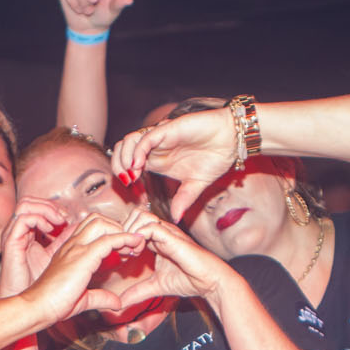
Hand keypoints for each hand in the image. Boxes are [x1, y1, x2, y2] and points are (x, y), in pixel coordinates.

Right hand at [0, 196, 70, 297]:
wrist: (28, 303)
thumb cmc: (40, 286)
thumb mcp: (59, 257)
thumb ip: (67, 241)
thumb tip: (84, 229)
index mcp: (29, 234)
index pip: (40, 209)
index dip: (56, 208)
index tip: (71, 217)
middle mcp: (20, 232)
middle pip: (31, 201)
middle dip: (51, 205)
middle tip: (66, 216)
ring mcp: (14, 235)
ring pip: (25, 204)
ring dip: (45, 208)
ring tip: (59, 220)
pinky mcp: (11, 242)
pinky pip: (22, 218)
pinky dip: (38, 219)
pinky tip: (50, 230)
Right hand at [19, 214, 147, 324]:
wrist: (38, 308)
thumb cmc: (53, 304)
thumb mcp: (83, 299)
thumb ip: (101, 298)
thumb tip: (117, 302)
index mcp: (70, 251)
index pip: (92, 229)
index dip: (112, 233)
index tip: (128, 247)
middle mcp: (72, 245)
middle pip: (98, 219)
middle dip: (118, 227)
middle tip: (132, 243)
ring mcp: (76, 248)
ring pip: (103, 223)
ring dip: (122, 231)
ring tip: (134, 244)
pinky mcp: (82, 257)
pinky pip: (108, 239)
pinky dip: (125, 239)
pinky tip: (134, 245)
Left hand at [111, 218, 235, 308]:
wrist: (212, 282)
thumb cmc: (191, 280)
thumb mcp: (156, 287)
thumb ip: (138, 292)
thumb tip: (120, 303)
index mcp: (156, 239)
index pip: (133, 225)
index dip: (122, 236)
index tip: (120, 256)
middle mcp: (161, 232)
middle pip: (134, 214)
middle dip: (123, 230)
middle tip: (123, 250)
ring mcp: (167, 232)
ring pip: (140, 215)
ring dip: (130, 231)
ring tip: (131, 251)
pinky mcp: (173, 237)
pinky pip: (151, 226)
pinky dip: (140, 236)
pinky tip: (138, 252)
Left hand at [112, 113, 245, 216]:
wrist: (232, 140)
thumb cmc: (215, 157)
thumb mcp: (196, 185)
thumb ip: (183, 200)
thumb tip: (175, 219)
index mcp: (157, 160)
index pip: (128, 165)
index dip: (124, 177)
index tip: (133, 193)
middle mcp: (154, 149)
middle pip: (122, 152)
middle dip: (117, 167)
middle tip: (127, 184)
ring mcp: (159, 138)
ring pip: (128, 142)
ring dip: (124, 159)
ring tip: (131, 175)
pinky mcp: (167, 130)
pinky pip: (145, 138)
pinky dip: (137, 151)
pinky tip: (138, 166)